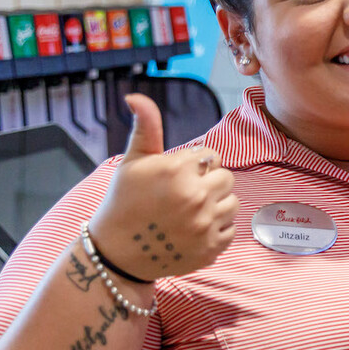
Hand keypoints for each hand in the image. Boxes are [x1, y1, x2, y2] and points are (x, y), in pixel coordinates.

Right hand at [87, 94, 238, 279]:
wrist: (116, 253)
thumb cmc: (123, 202)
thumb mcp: (132, 162)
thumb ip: (145, 127)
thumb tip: (136, 96)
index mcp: (176, 170)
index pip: (211, 157)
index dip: (195, 166)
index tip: (176, 179)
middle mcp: (194, 196)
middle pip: (226, 178)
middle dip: (209, 183)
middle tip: (184, 195)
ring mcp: (205, 224)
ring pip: (232, 203)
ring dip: (216, 206)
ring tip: (190, 213)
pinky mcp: (212, 248)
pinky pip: (231, 229)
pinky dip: (217, 230)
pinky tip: (194, 231)